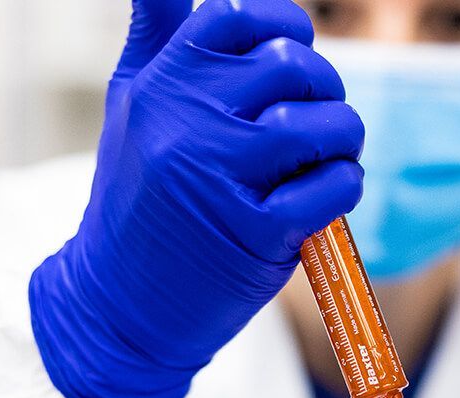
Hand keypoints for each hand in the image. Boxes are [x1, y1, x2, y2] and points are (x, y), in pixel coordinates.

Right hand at [30, 0, 364, 397]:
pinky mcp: (257, 233)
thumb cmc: (133, 201)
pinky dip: (343, 187)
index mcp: (162, 83)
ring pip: (324, 123)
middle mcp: (187, 121)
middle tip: (312, 124)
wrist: (115, 307)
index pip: (239, 16)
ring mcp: (222, 177)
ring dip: (342, 140)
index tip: (289, 59)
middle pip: (293, 67)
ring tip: (324, 160)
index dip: (284, 28)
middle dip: (322, 91)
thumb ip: (156, 38)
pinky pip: (334, 185)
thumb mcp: (131, 108)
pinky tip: (322, 198)